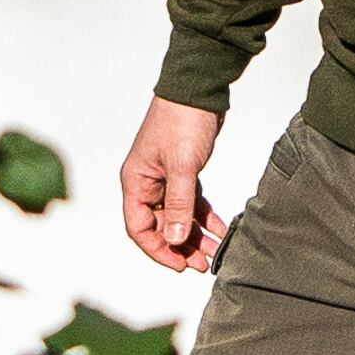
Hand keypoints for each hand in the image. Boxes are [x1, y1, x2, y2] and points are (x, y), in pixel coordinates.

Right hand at [118, 97, 227, 273]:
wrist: (198, 89)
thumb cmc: (182, 121)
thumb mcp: (182, 165)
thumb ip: (178, 204)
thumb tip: (174, 240)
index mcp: (136, 181)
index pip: (139, 228)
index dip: (158, 250)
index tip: (180, 264)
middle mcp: (147, 182)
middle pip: (159, 226)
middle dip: (180, 247)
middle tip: (202, 264)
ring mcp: (165, 178)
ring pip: (177, 216)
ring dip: (194, 235)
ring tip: (213, 252)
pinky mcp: (184, 171)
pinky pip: (191, 202)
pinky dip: (203, 216)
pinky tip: (219, 228)